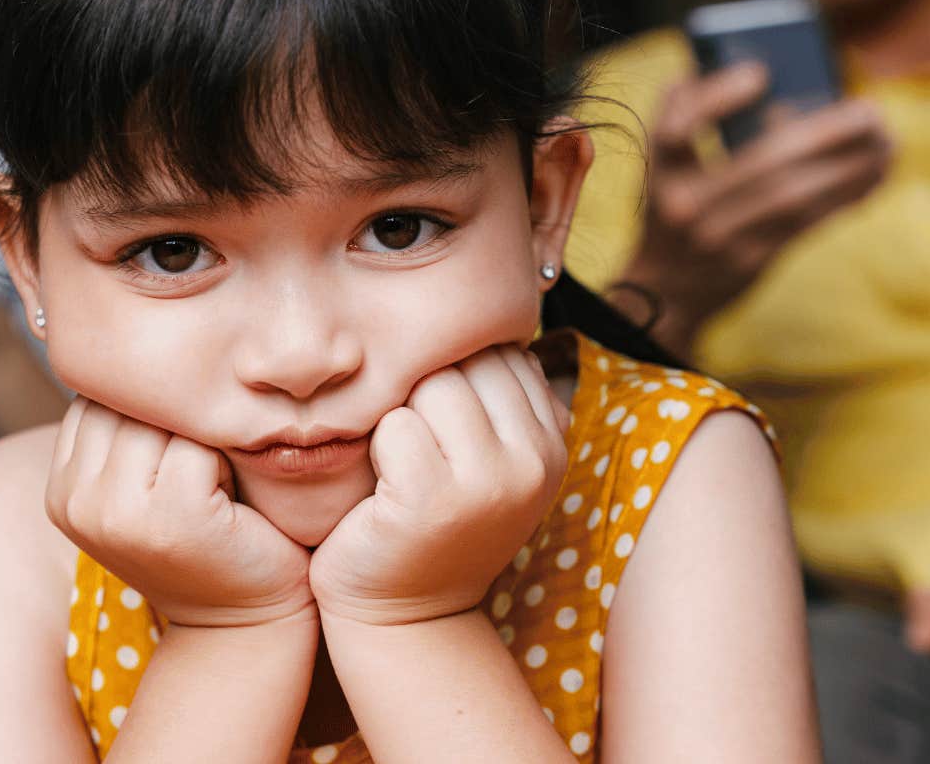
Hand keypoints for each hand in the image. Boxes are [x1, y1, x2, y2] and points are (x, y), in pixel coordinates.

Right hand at [45, 398, 314, 627]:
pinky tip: (228, 499)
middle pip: (127, 402)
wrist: (243, 621)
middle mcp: (73, 500)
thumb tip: (123, 336)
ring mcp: (117, 511)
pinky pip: (199, 443)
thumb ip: (122, 428)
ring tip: (211, 483)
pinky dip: (225, 459)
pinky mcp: (171, 516)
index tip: (173, 458)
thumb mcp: (144, 481)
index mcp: (59, 488)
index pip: (98, 397)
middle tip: (201, 472)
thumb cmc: (205, 539)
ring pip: (162, 417)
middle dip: (173, 420)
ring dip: (200, 437)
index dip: (148, 413)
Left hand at [309, 346, 568, 626]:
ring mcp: (489, 480)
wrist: (402, 613)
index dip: (456, 374)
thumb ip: (500, 398)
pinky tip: (385, 487)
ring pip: (432, 385)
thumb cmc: (431, 521)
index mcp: (553, 443)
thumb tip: (496, 316)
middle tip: (417, 448)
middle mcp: (535, 460)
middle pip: (468, 361)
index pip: (503, 352)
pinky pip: (395, 424)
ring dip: (401, 417)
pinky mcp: (432, 496)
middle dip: (428, 389)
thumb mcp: (487, 459)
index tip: (443, 426)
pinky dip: (377, 448)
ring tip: (402, 466)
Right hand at [619, 63, 889, 353]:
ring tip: (886, 143)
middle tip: (870, 110)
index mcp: (659, 171)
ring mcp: (717, 239)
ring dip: (850, 167)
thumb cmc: (675, 206)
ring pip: (794, 195)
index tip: (760, 73)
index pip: (676, 130)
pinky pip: (805, 224)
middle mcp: (682, 206)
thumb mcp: (665, 166)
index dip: (716, 98)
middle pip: (762, 163)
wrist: (666, 288)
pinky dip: (845, 195)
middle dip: (825, 132)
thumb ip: (690, 116)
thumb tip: (767, 84)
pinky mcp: (749, 261)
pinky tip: (873, 175)